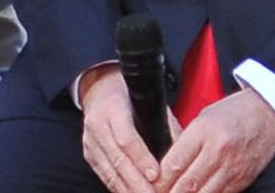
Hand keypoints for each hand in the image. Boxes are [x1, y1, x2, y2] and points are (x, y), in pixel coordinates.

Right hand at [80, 65, 162, 192]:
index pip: (126, 138)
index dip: (141, 159)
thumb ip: (167, 128)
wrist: (99, 91)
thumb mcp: (149, 104)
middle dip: (138, 183)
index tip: (156, 175)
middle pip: (118, 160)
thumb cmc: (130, 99)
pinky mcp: (89, 155)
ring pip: (110, 172)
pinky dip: (120, 188)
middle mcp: (97, 125)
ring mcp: (90, 142)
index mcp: (113, 109)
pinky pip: (105, 176)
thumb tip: (185, 154)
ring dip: (129, 190)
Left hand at [156, 88, 274, 192]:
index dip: (160, 179)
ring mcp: (233, 167)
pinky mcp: (244, 178)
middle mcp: (218, 151)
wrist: (269, 113)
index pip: (175, 163)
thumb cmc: (232, 112)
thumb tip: (166, 165)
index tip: (149, 184)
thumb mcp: (201, 119)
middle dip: (170, 192)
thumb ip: (184, 141)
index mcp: (203, 131)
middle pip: (188, 183)